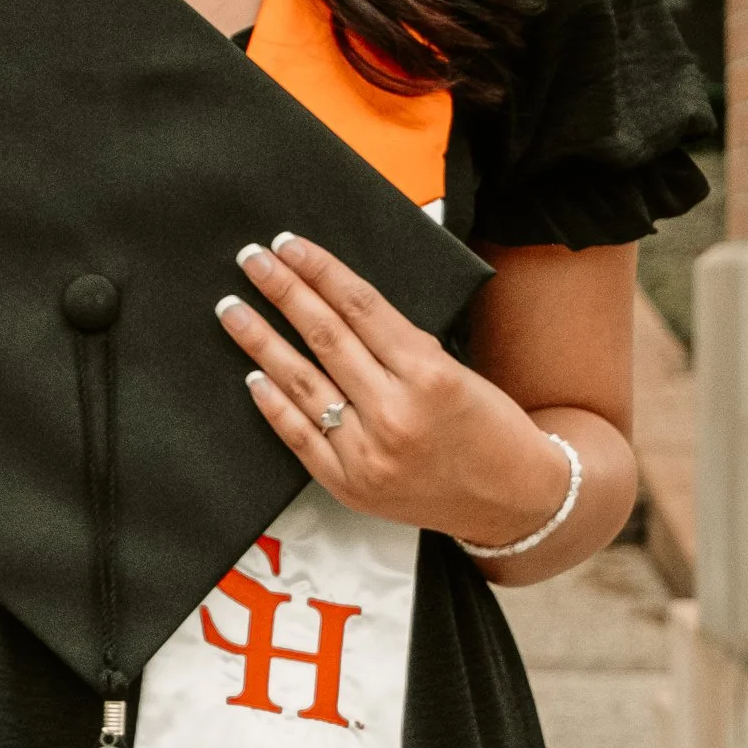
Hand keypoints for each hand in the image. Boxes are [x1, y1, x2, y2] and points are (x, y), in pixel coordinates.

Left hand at [217, 232, 576, 546]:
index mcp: (429, 374)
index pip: (360, 306)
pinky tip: (253, 376)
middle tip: (252, 261)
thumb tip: (339, 306)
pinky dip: (274, 404)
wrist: (514, 502)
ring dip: (261, 342)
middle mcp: (395, 413)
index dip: (320, 270)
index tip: (289, 245)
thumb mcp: (458, 371)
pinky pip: (300, 437)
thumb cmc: (492, 430)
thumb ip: (400, 345)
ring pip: (302, 383)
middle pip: (324, 337)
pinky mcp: (351, 485)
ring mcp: (368, 453)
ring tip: (234, 311)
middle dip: (282, 292)